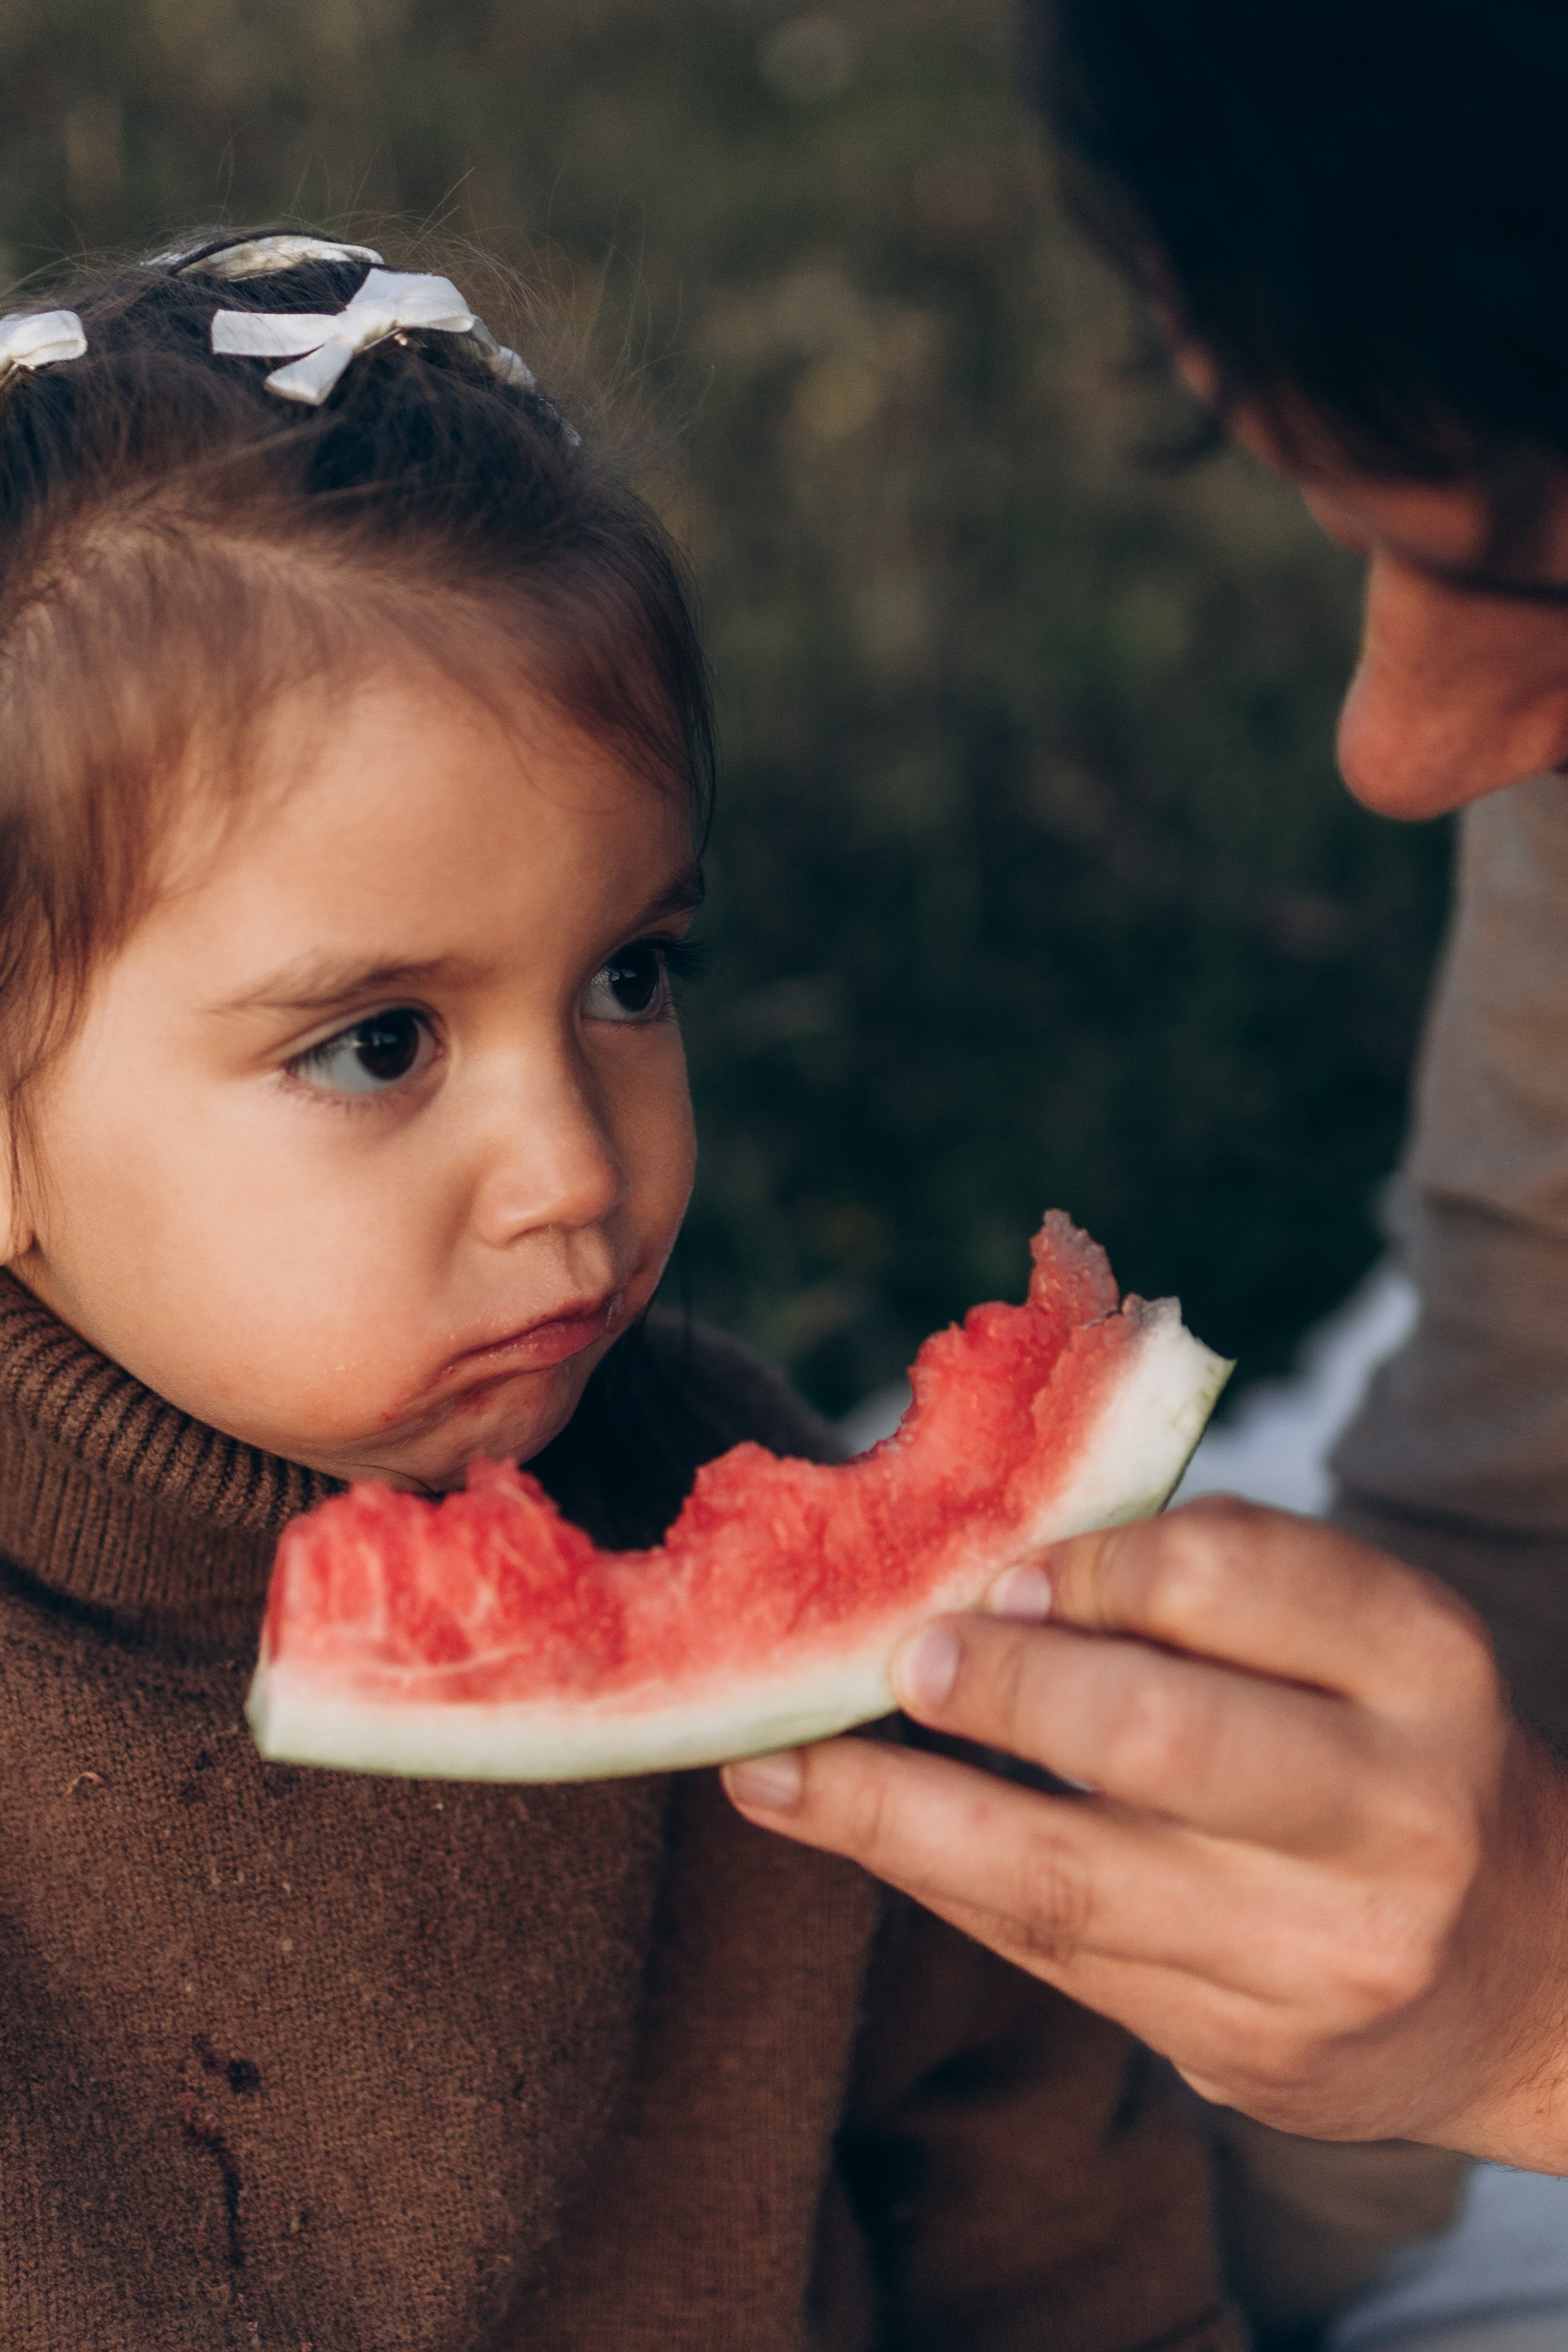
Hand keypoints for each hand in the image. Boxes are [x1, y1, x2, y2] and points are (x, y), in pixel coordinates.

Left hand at [724, 1497, 1567, 2163]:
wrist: (1523, 1979)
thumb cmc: (1390, 1752)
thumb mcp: (1352, 1637)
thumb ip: (1204, 1586)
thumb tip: (986, 1573)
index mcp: (1422, 1661)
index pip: (1228, 1574)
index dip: (1089, 1562)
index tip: (997, 1569)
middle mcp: (1391, 1811)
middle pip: (1153, 1735)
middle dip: (996, 1689)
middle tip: (896, 1655)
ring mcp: (1320, 1952)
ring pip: (1064, 1879)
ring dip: (890, 1815)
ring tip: (770, 1771)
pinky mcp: (1247, 2055)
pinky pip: (1051, 1958)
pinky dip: (932, 1882)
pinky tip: (846, 1832)